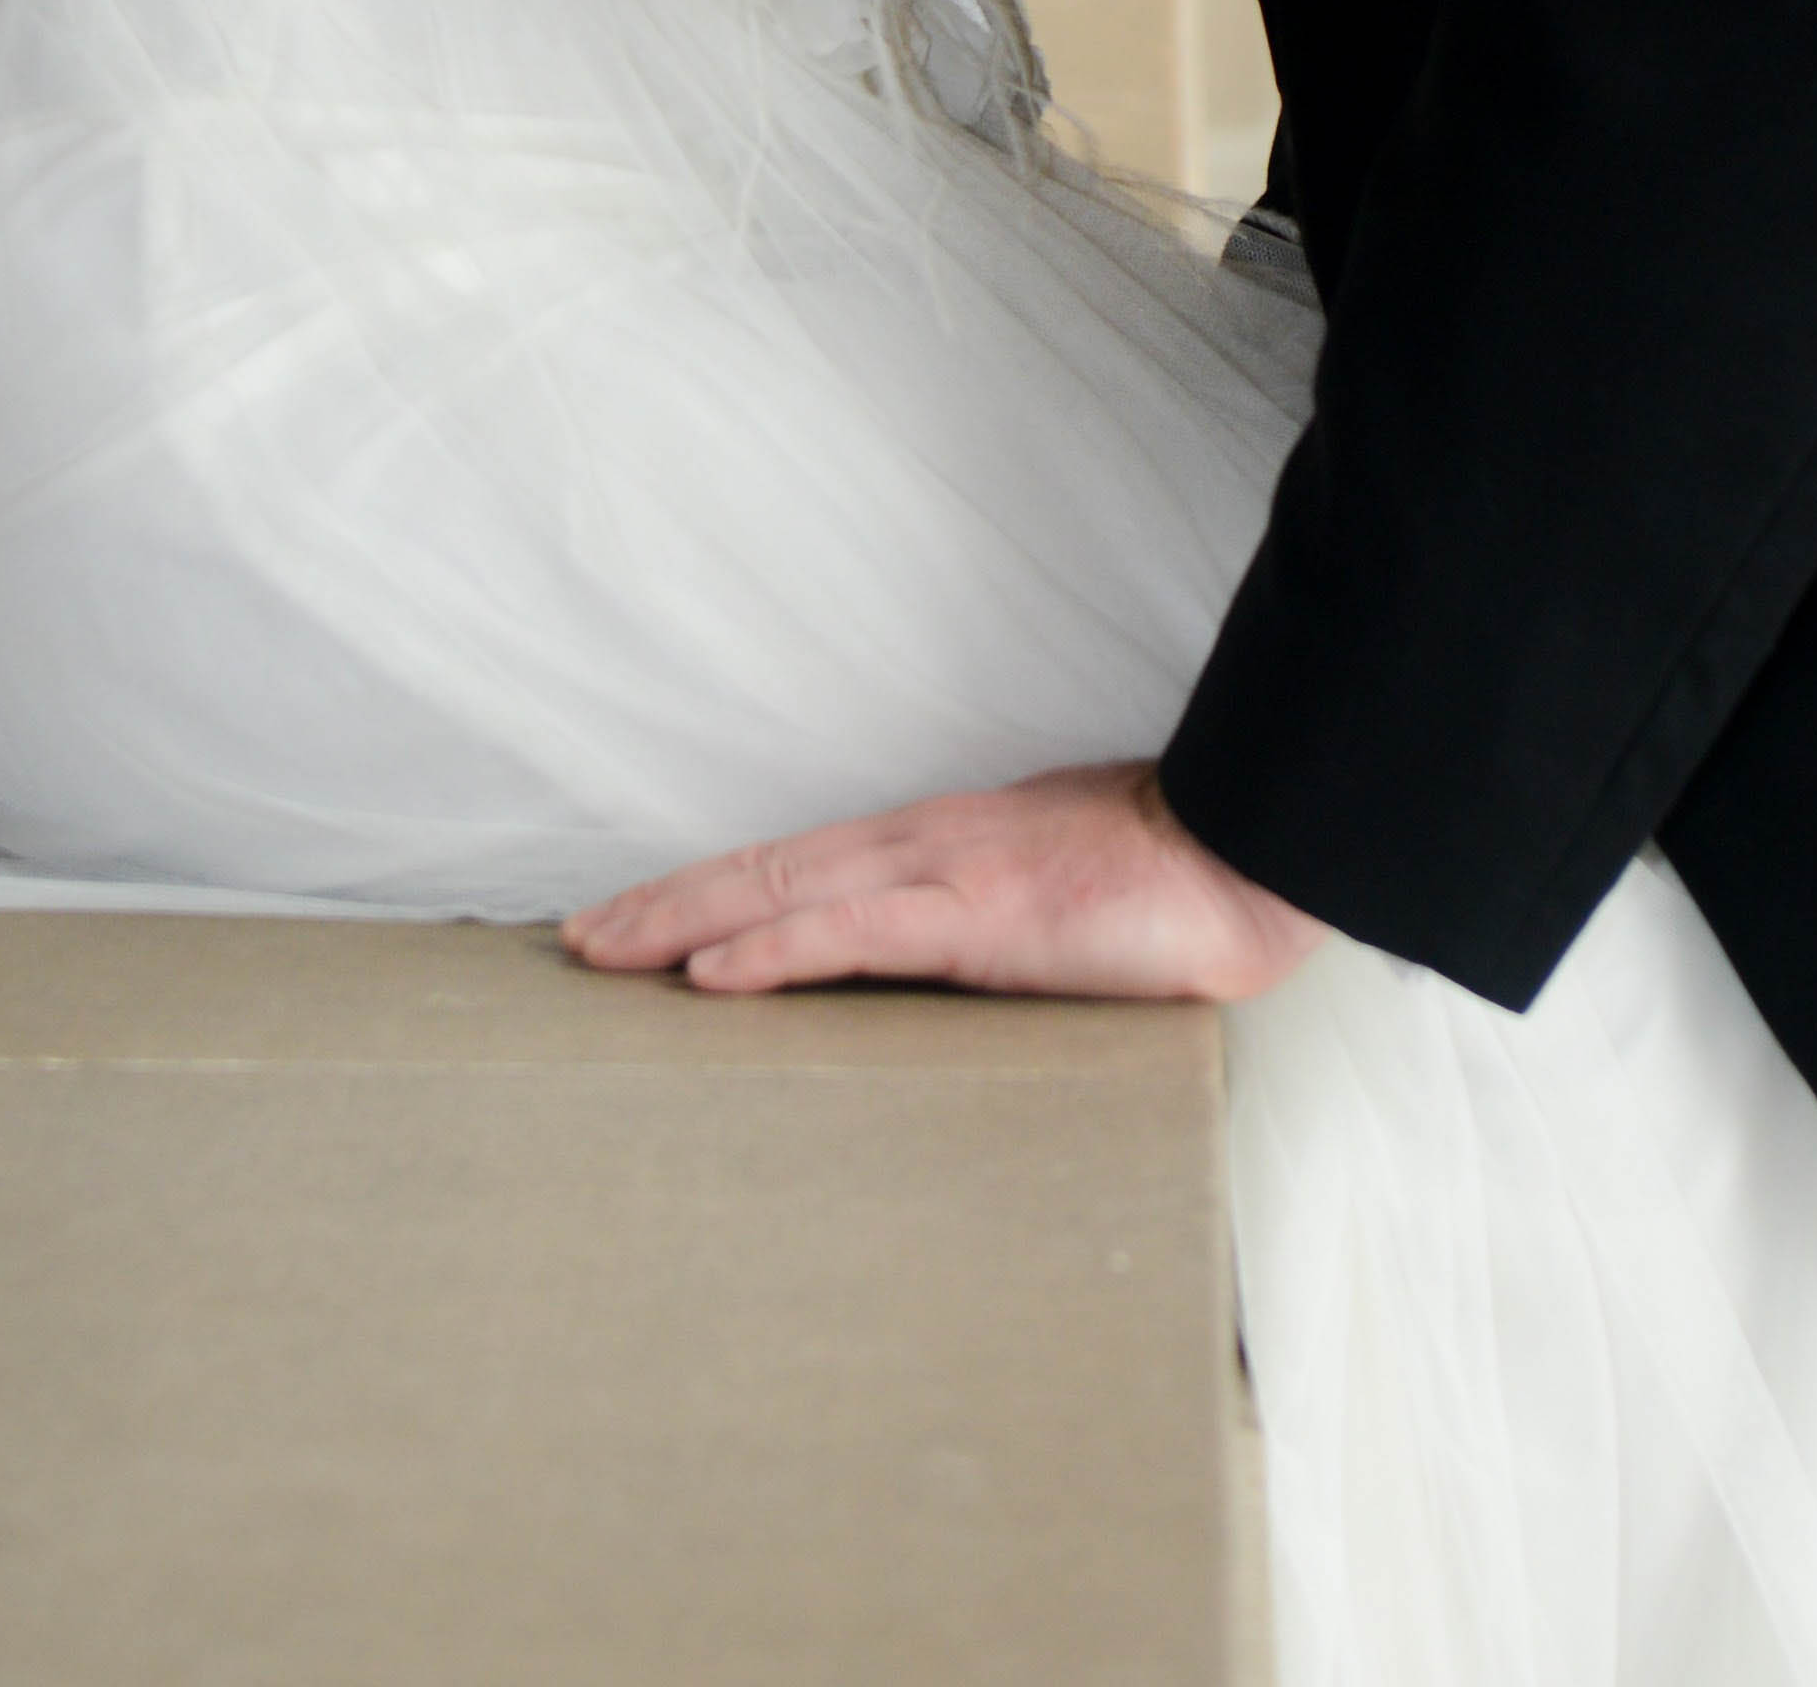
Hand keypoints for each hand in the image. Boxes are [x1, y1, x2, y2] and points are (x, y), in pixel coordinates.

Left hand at [562, 760, 1326, 999]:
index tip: (639, 917)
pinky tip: (711, 970)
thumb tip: (941, 959)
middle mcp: (918, 846)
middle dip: (663, 903)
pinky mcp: (975, 915)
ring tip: (605, 949)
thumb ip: (985, 921)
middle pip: (763, 869)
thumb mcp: (1048, 900)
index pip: (796, 868)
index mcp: (936, 846)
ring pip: (782, 891)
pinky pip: (851, 935)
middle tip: (577, 938)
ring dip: (683, 919)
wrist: (1239, 857)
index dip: (711, 889)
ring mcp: (942, 874)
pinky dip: (771, 949)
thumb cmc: (1159, 883)